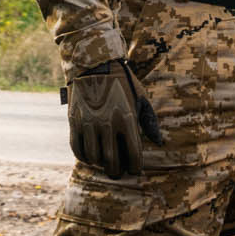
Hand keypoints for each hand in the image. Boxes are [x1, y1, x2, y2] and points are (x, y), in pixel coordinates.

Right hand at [64, 61, 164, 179]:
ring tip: (104, 163)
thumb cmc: (123, 82)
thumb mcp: (140, 97)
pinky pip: (77, 148)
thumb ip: (150, 121)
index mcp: (127, 119)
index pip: (133, 155)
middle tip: (118, 172)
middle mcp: (108, 124)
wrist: (95, 64)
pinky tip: (90, 156)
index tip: (135, 170)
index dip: (135, 168)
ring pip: (93, 157)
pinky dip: (84, 157)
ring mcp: (89, 123)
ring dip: (99, 164)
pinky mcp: (75, 121)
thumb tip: (159, 142)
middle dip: (116, 171)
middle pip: (111, 161)